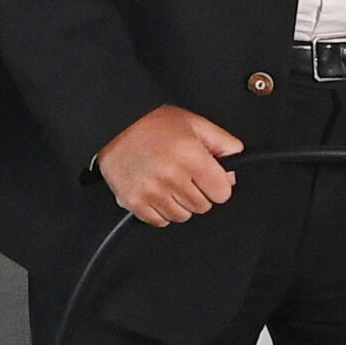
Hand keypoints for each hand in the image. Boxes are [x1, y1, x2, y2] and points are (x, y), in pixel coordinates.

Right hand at [97, 105, 242, 225]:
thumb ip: (223, 143)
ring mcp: (151, 191)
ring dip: (179, 203)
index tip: (207, 176)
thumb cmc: (152, 123)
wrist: (112, 126)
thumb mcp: (195, 123)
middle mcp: (171, 176)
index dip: (217, 184)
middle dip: (198, 192)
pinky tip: (155, 190)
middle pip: (203, 206)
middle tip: (184, 174)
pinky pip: (160, 221)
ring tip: (168, 181)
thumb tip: (233, 171)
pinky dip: (160, 209)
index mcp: (190, 155)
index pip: (222, 193)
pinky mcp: (134, 202)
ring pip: (183, 216)